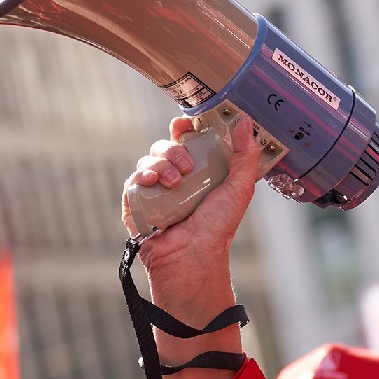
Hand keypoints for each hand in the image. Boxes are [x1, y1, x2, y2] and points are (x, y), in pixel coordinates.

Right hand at [119, 115, 261, 378]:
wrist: (193, 257)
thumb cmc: (218, 227)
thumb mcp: (239, 188)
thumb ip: (246, 155)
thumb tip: (246, 121)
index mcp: (199, 171)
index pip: (187, 140)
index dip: (184, 128)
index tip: (186, 124)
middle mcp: (176, 178)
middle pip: (165, 146)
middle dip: (173, 148)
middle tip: (186, 166)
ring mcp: (155, 190)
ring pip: (148, 160)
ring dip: (160, 164)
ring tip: (174, 182)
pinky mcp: (137, 203)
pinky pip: (133, 180)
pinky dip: (141, 177)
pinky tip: (152, 183)